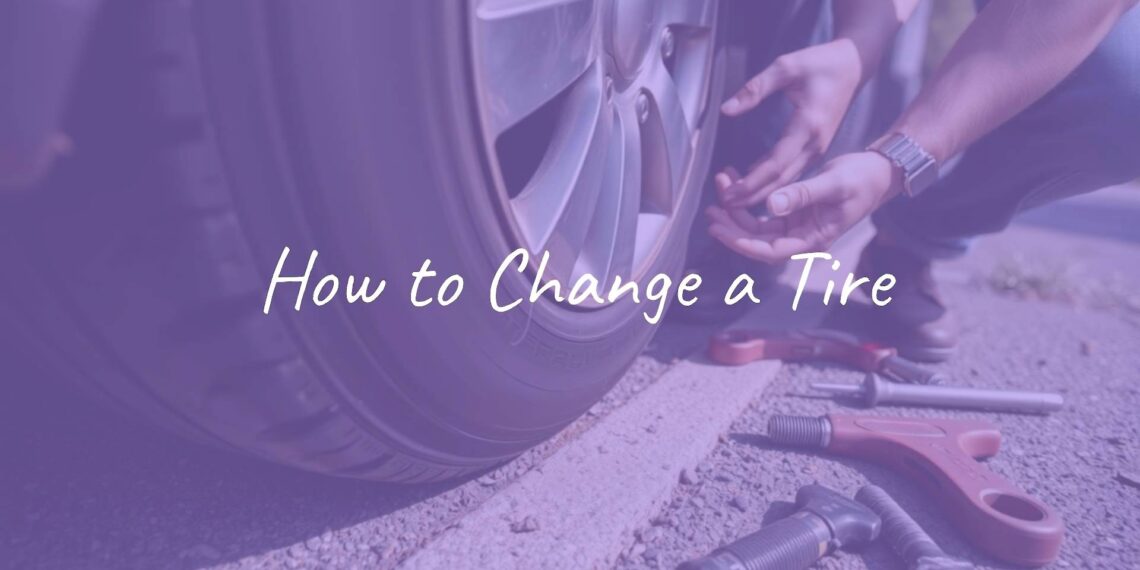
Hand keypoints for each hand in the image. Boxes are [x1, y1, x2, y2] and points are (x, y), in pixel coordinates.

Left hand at [707, 152, 901, 261]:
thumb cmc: (862, 180)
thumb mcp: (833, 184)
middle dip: (732, 224)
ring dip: (737, 208)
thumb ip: (803, 194)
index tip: (719, 229)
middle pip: (757, 239)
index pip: (768, 250)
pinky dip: (749, 198)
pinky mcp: (794, 211)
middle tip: (710, 208)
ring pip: (757, 224)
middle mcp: (801, 236)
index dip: (740, 242)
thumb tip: (772, 205)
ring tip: (722, 183)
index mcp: (812, 239)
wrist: (878, 172)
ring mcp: (796, 225)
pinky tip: (736, 181)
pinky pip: (764, 211)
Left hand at [716, 39, 864, 207]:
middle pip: (782, 180)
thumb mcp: (787, 66)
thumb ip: (756, 88)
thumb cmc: (823, 63)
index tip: (731, 194)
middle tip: (724, 205)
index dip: (753, 181)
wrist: (854, 65)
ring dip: (759, 192)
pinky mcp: (814, 147)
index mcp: (809, 125)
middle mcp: (815, 143)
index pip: (777, 163)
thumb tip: (727, 109)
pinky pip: (790, 170)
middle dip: (752, 196)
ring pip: (786, 179)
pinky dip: (769, 180)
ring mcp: (816, 148)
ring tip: (732, 200)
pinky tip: (749, 183)